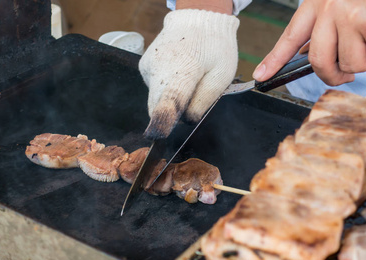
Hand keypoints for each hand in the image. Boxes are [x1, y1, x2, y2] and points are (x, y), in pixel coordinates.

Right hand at [139, 9, 238, 139]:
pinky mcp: (144, 66)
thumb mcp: (221, 76)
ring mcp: (148, 67)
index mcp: (181, 69)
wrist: (197, 18)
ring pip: (155, 99)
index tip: (157, 135)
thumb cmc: (214, 47)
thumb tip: (186, 121)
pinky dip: (165, 90)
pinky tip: (179, 75)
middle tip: (192, 99)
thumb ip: (203, 101)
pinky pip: (154, 89)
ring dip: (169, 101)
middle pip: (158, 106)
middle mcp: (158, 68)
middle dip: (171, 114)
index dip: (163, 120)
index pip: (169, 100)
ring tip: (188, 80)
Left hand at [253, 0, 365, 85]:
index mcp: (317, 3)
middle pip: (319, 62)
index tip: (261, 76)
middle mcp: (330, 8)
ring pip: (351, 65)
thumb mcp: (342, 7)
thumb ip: (325, 32)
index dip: (274, 60)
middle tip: (346, 74)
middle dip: (334, 75)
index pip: (290, 37)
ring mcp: (352, 16)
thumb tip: (307, 58)